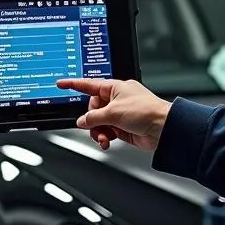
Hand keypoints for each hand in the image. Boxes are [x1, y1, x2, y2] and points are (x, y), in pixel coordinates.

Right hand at [56, 78, 171, 151]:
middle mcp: (117, 99)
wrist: (163, 128)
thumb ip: (93, 117)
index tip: (61, 84)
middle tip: (95, 125)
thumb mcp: (113, 112)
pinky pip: (106, 131)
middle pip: (92, 108)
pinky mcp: (123, 127)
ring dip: (98, 131)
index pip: (89, 84)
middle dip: (92, 119)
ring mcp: (120, 113)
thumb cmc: (146, 111)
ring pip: (98, 122)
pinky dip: (104, 136)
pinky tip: (107, 141)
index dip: (74, 84)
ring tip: (103, 136)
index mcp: (115, 87)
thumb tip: (82, 121)